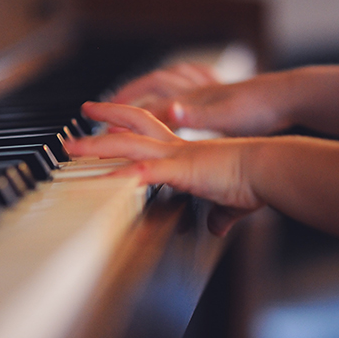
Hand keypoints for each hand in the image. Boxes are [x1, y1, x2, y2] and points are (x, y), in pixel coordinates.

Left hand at [66, 102, 265, 235]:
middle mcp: (176, 148)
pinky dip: (119, 177)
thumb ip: (220, 214)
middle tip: (85, 109)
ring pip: (128, 143)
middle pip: (134, 123)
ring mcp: (176, 156)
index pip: (151, 131)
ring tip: (71, 144)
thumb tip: (217, 228)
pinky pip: (142, 172)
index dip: (131, 125)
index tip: (113, 124)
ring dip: (97, 144)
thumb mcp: (230, 200)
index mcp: (185, 151)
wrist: (267, 169)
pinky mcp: (181, 170)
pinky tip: (98, 183)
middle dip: (107, 115)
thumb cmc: (252, 180)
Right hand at [113, 63, 293, 135]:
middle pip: (149, 89)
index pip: (146, 108)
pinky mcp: (214, 92)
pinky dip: (173, 83)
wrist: (285, 96)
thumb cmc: (258, 110)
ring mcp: (203, 89)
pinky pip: (186, 81)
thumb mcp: (227, 117)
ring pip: (165, 81)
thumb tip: (170, 111)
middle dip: (123, 98)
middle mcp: (192, 91)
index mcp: (190, 100)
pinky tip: (171, 91)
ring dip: (143, 87)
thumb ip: (196, 115)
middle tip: (100, 108)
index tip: (99, 130)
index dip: (122, 121)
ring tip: (127, 96)